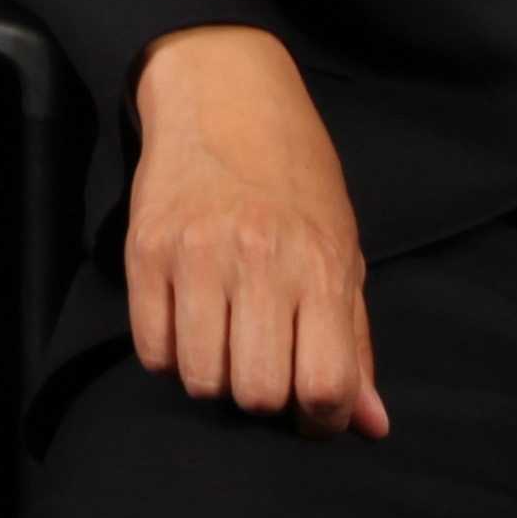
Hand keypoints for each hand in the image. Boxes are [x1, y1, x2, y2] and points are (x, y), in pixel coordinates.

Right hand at [122, 26, 386, 438]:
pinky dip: (171, 353)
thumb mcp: (343, 248)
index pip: (326, 386)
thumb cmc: (294, 176)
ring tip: (225, 337)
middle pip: (258, 393)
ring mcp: (197, 255)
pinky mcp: (145, 250)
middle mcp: (259, 260)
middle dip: (265, 396)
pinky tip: (189, 321)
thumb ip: (355, 341)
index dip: (322, 418)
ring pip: (201, 379)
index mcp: (320, 264)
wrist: (223, 92)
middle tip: (266, 363)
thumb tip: (371, 426)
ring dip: (216, 375)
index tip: (313, 406)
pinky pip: (152, 350)